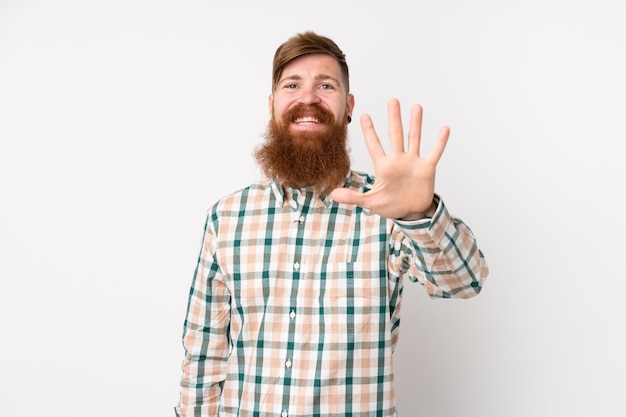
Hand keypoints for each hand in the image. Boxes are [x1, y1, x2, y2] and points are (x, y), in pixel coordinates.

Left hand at [330, 98, 449, 219]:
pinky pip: (434, 153)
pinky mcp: (426, 169)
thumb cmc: (390, 205)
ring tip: (416, 107)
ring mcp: (413, 162)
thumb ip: (353, 197)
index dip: (369, 132)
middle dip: (394, 118)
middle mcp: (398, 160)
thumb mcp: (370, 202)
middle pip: (395, 135)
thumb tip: (333, 194)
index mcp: (383, 166)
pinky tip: (444, 129)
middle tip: (392, 101)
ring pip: (414, 139)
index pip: (374, 145)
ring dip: (415, 124)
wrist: (410, 213)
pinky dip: (439, 142)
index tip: (364, 115)